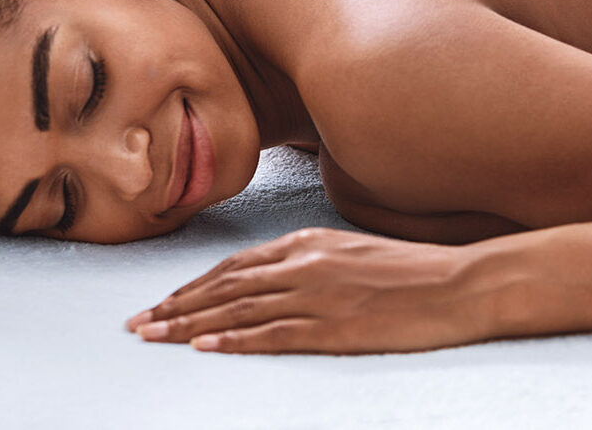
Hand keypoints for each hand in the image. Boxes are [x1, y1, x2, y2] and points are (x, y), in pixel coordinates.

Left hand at [124, 227, 490, 354]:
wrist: (454, 283)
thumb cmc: (408, 267)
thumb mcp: (351, 247)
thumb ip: (310, 257)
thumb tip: (273, 272)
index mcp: (308, 242)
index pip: (236, 264)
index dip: (194, 284)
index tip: (163, 300)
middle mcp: (304, 263)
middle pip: (226, 286)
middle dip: (177, 305)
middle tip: (137, 324)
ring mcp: (317, 295)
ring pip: (239, 310)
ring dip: (190, 325)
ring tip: (153, 338)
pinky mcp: (333, 327)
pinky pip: (273, 335)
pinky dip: (234, 342)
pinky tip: (205, 350)